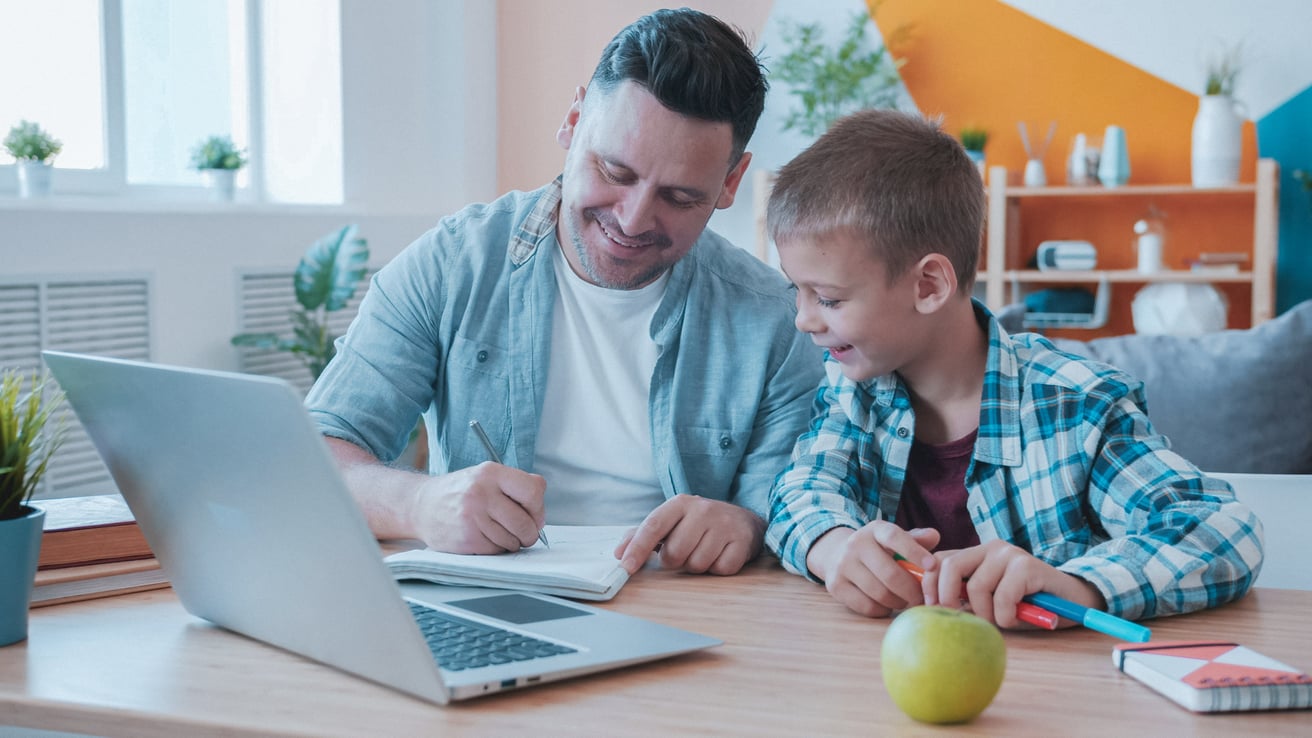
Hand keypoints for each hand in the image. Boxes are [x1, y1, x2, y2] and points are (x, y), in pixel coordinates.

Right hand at [409, 461, 546, 553]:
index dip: (538, 508)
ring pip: (513, 541)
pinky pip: (497, 551)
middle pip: (525, 523)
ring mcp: (472, 517)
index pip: (533, 491)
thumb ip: (517, 485)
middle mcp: (481, 493)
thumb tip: (541, 511)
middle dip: (529, 533)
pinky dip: (496, 549)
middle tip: (523, 532)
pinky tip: (485, 538)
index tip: (534, 515)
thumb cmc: (460, 492)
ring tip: (498, 532)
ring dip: (512, 542)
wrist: (421, 506)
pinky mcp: (466, 539)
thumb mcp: (486, 476)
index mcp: (491, 473)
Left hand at [613, 495, 763, 575]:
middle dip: (674, 561)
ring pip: (696, 564)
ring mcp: (725, 525)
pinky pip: (719, 570)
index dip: (637, 548)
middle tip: (684, 551)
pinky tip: (720, 555)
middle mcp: (703, 510)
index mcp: (681, 503)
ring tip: (703, 551)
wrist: (743, 521)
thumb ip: (643, 534)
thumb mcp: (672, 521)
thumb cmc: (699, 524)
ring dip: (696, 566)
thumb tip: (619, 553)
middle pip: (674, 553)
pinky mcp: (742, 542)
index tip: (625, 567)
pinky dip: (716, 569)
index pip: (653, 525)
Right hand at [805, 521, 939, 617]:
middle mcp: (856, 544)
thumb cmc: (877, 550)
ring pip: (880, 593)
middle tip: (922, 599)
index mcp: (875, 530)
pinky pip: (867, 607)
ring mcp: (843, 565)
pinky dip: (882, 610)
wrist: (837, 554)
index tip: (932, 567)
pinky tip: (886, 605)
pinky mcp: (836, 586)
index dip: (914, 552)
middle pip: (890, 574)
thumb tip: (934, 537)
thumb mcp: (894, 539)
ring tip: (904, 600)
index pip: (895, 537)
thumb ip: (916, 539)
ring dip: (898, 602)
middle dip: (912, 591)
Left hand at [923, 540, 1106, 628]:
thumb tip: (932, 608)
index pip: (938, 561)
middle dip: (948, 599)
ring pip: (977, 587)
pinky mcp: (1028, 566)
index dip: (929, 586)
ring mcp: (1010, 554)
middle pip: (950, 567)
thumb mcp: (990, 601)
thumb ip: (965, 597)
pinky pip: (1003, 596)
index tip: (932, 610)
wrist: (1071, 600)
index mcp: (977, 554)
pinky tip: (1017, 617)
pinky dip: (1006, 616)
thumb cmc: (1027, 605)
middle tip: (962, 620)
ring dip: (987, 615)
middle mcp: (991, 548)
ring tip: (1003, 620)